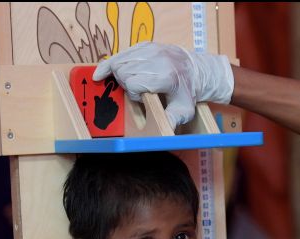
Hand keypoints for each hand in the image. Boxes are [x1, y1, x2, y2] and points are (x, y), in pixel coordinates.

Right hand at [93, 42, 233, 129]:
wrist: (195, 70)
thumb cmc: (186, 93)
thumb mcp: (184, 111)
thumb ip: (172, 120)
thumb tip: (165, 133)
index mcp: (166, 76)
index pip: (134, 83)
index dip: (134, 94)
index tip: (142, 98)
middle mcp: (158, 59)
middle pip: (124, 71)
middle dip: (125, 83)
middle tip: (136, 90)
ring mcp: (151, 49)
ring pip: (120, 61)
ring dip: (119, 74)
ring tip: (127, 81)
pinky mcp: (146, 44)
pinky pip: (122, 52)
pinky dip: (112, 63)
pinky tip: (104, 72)